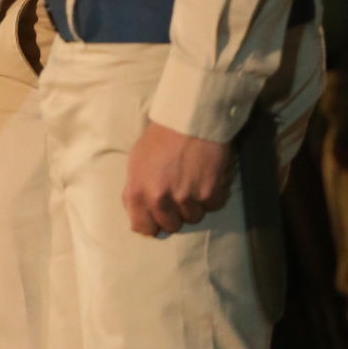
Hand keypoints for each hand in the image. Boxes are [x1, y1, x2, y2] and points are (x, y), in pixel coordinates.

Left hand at [123, 122, 233, 236]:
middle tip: (180, 194)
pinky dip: (213, 194)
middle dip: (176, 214)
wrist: (191, 119)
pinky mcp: (209, 193)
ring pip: (194, 217)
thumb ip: (134, 190)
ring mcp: (185, 198)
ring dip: (196, 204)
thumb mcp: (135, 162)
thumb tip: (137, 217)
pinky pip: (213, 206)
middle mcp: (160, 199)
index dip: (152, 224)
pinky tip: (208, 176)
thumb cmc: (160, 138)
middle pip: (171, 226)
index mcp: (137, 193)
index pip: (143, 228)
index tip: (159, 217)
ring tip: (194, 181)